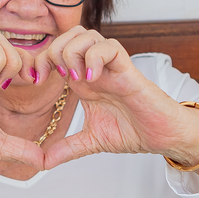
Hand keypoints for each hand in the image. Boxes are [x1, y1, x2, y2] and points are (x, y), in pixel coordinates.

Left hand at [36, 27, 198, 167]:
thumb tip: (42, 163)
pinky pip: (111, 47)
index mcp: (83, 80)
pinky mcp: (128, 71)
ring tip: (75, 79)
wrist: (162, 136)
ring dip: (73, 52)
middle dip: (54, 50)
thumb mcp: (91, 141)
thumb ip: (67, 149)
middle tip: (55, 76)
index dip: (41, 59)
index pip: (57, 51)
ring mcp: (111, 67)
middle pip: (69, 35)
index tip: (36, 80)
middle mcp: (96, 69)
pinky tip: (92, 79)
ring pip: (88, 35)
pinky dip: (96, 57)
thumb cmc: (133, 131)